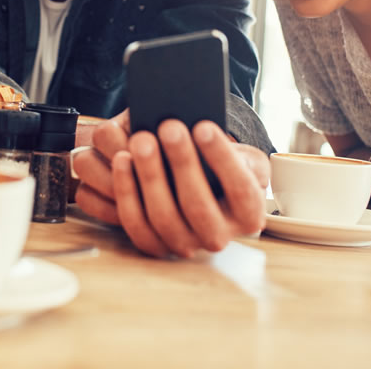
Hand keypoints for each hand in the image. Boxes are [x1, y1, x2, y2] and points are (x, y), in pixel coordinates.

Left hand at [74, 111, 268, 257]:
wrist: (209, 192)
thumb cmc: (226, 169)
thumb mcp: (244, 159)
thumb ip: (237, 151)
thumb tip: (206, 128)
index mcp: (249, 215)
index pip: (239, 189)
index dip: (221, 157)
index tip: (203, 126)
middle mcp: (218, 237)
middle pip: (198, 206)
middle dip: (182, 162)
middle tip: (169, 127)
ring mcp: (185, 245)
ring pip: (163, 217)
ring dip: (150, 176)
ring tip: (141, 140)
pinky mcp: (155, 244)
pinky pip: (136, 224)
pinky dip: (126, 191)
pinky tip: (122, 160)